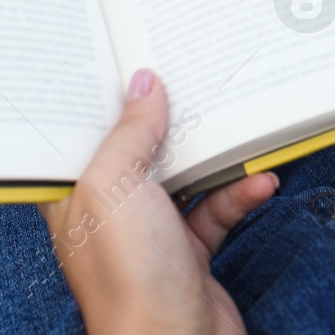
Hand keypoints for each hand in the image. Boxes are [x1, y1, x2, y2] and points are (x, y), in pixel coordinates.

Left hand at [40, 69, 276, 334]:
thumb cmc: (129, 275)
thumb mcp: (114, 186)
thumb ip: (129, 133)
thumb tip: (143, 84)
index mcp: (73, 196)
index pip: (81, 136)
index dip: (98, 99)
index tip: (122, 59)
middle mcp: (107, 214)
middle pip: (136, 152)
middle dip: (164, 118)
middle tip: (187, 77)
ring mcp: (150, 236)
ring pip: (182, 178)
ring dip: (213, 156)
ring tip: (237, 124)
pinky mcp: (190, 256)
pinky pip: (215, 211)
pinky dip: (239, 195)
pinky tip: (261, 181)